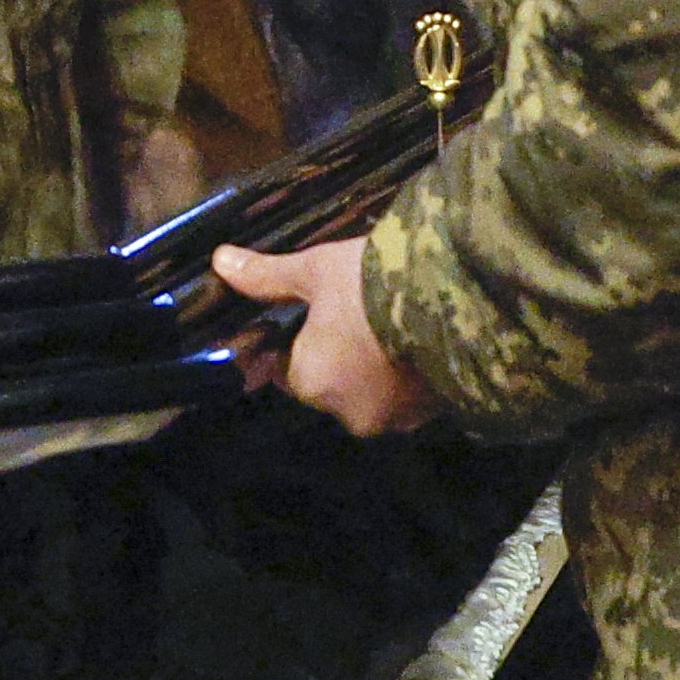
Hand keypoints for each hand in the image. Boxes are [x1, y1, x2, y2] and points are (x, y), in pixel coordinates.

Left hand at [211, 236, 439, 437]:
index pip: (289, 371)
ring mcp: (400, 418)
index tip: (307, 319)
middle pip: (334, 383)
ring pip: (375, 391)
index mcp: (311, 384)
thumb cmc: (370, 285)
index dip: (292, 343)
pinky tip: (418, 340)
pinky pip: (412, 393)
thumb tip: (219, 262)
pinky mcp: (441, 412)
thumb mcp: (314, 271)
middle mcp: (351, 413)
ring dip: (376, 366)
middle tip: (352, 314)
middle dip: (338, 355)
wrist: (460, 300)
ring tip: (387, 323)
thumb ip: (266, 276)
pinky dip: (410, 372)